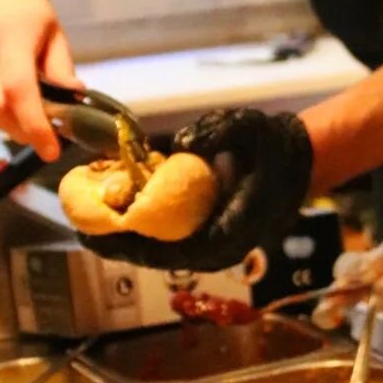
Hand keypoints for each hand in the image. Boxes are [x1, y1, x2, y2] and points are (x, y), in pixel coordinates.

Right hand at [0, 0, 76, 159]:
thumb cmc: (27, 11)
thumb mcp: (54, 33)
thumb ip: (62, 70)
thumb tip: (74, 106)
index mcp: (10, 32)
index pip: (18, 88)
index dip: (35, 124)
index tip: (52, 151)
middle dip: (20, 129)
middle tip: (39, 130)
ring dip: (3, 124)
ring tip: (18, 108)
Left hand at [77, 108, 312, 271]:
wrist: (301, 158)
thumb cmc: (274, 146)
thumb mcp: (248, 128)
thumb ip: (215, 131)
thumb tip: (177, 145)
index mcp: (229, 229)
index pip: (171, 249)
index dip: (129, 246)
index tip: (95, 238)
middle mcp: (218, 244)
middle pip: (158, 254)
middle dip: (119, 243)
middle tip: (81, 228)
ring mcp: (213, 240)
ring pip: (161, 248)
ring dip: (127, 236)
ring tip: (90, 219)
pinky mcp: (209, 231)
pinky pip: (170, 238)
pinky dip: (143, 226)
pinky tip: (118, 209)